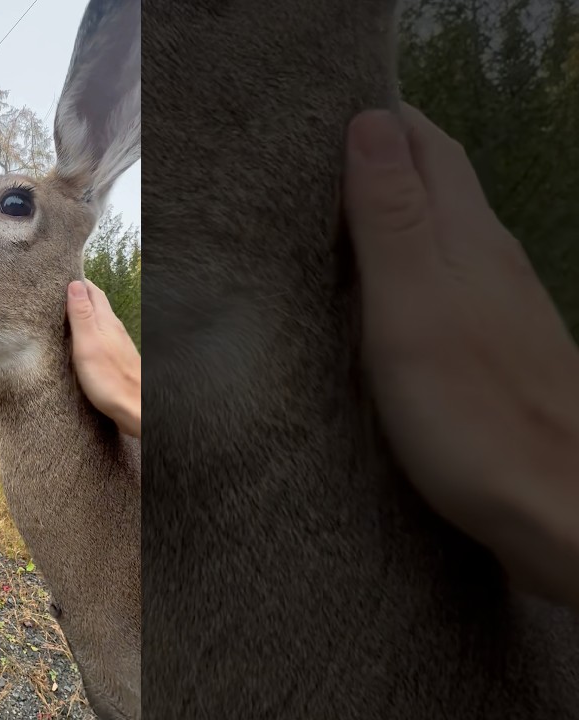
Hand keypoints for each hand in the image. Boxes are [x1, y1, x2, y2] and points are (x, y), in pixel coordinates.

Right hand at [66, 279, 140, 437]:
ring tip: (60, 313)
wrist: (133, 407)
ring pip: (97, 319)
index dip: (76, 281)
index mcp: (106, 320)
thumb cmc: (109, 378)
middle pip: (95, 303)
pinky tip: (76, 339)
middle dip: (77, 294)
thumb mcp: (88, 343)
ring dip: (80, 313)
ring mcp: (115, 343)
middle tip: (54, 293)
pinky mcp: (113, 358)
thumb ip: (81, 314)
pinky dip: (85, 331)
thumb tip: (74, 283)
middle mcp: (113, 328)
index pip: (92, 290)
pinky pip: (98, 336)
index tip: (56, 277)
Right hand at [345, 104, 578, 608]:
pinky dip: (405, 262)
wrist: (558, 508)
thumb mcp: (412, 306)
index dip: (377, 119)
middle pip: (437, 178)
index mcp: (466, 235)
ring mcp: (498, 303)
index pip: (425, 143)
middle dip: (380, 154)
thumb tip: (370, 122)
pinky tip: (379, 291)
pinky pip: (444, 278)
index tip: (315, 119)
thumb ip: (391, 217)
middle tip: (307, 163)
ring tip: (327, 217)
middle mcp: (490, 257)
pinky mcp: (494, 348)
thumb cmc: (475, 414)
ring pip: (441, 228)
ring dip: (390, 208)